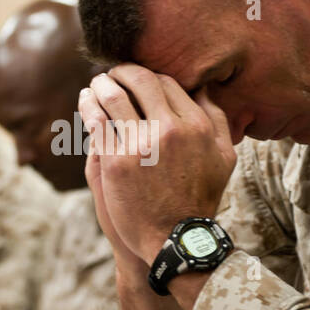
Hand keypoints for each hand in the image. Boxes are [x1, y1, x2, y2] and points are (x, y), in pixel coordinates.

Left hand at [79, 64, 236, 264]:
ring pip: (113, 96)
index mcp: (197, 125)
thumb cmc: (201, 198)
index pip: (167, 83)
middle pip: (140, 81)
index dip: (149, 75)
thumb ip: (216, 119)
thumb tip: (203, 87)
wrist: (175, 238)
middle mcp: (170, 130)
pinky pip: (96, 121)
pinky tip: (85, 101)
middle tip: (112, 72)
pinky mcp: (115, 162)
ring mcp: (140, 145)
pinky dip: (88, 105)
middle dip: (122, 71)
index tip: (138, 77)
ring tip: (95, 83)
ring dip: (100, 84)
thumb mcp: (224, 157)